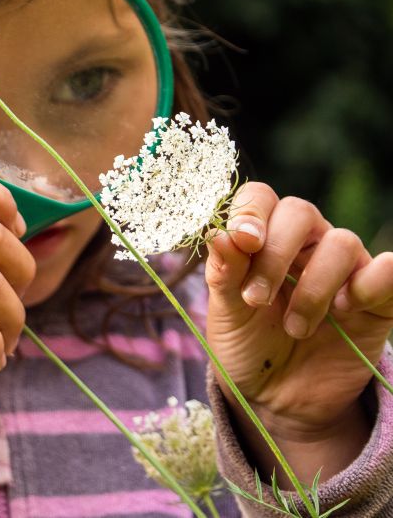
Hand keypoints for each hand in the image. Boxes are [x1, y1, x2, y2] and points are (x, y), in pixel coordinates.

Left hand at [204, 182, 392, 481]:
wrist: (278, 398)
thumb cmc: (247, 344)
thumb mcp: (226, 313)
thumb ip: (224, 273)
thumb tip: (219, 235)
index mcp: (262, 237)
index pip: (259, 198)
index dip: (251, 212)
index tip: (243, 241)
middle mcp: (304, 244)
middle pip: (300, 213)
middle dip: (274, 254)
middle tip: (256, 299)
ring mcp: (343, 269)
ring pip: (340, 242)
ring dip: (312, 286)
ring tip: (295, 328)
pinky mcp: (376, 300)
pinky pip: (388, 272)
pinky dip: (376, 279)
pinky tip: (349, 307)